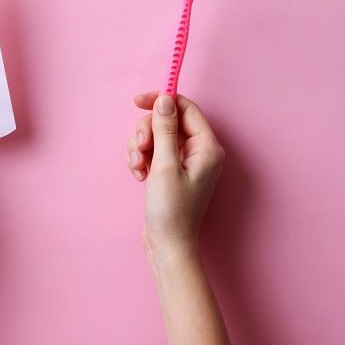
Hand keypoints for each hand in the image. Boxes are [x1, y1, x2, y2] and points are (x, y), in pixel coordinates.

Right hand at [127, 92, 223, 255]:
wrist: (167, 245)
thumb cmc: (171, 211)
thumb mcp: (164, 166)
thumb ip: (165, 129)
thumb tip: (164, 99)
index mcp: (206, 147)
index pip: (185, 108)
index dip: (161, 101)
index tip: (137, 101)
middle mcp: (198, 151)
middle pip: (168, 120)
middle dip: (147, 131)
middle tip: (140, 149)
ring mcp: (184, 161)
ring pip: (157, 135)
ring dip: (141, 147)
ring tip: (138, 168)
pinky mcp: (170, 170)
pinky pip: (153, 150)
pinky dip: (141, 158)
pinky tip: (139, 175)